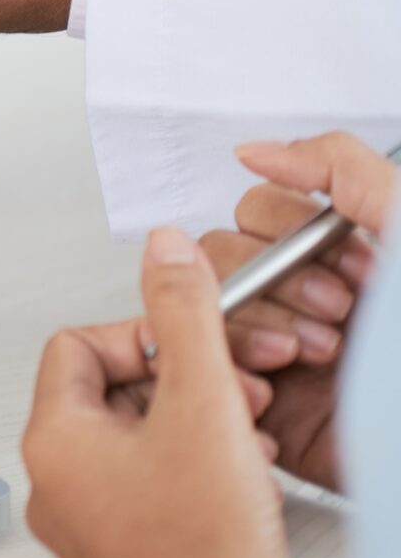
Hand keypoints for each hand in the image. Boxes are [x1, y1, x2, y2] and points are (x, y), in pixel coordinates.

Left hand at [21, 229, 297, 557]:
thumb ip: (184, 315)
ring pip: (133, 444)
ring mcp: (83, 527)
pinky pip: (146, 491)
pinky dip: (191, 474)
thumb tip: (163, 252)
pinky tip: (235, 483)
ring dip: (192, 427)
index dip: (141, 337)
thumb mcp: (203, 402)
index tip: (190, 351)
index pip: (77, 346)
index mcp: (52, 439)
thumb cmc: (206, 549)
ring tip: (240, 439)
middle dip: (179, 384)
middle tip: (231, 393)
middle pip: (108, 394)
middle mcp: (53, 484)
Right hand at [204, 132, 393, 493]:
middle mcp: (305, 297)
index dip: (289, 232)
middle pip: (223, 254)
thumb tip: (258, 152)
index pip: (259, 211)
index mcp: (341, 256)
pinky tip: (276, 387)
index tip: (355, 267)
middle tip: (336, 311)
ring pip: (205, 309)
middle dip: (277, 282)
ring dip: (254, 328)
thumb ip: (342, 169)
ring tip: (315, 355)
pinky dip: (229, 374)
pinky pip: (201, 373)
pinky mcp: (261, 405)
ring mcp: (279, 349)